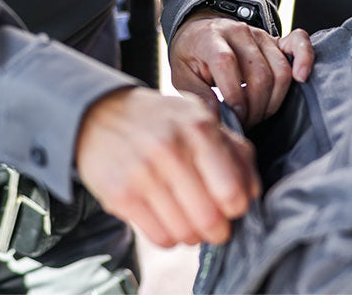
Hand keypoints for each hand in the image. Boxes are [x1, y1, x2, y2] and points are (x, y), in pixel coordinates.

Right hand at [75, 86, 260, 246]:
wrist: (98, 113)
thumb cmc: (158, 120)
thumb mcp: (198, 118)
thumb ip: (233, 150)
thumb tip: (252, 192)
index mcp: (198, 127)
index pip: (233, 192)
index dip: (236, 207)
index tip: (229, 204)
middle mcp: (170, 148)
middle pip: (210, 220)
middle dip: (216, 229)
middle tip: (211, 221)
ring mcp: (142, 172)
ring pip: (186, 234)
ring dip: (192, 234)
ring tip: (185, 216)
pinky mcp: (120, 194)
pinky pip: (161, 239)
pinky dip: (168, 235)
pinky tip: (163, 215)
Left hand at [169, 12, 312, 127]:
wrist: (201, 31)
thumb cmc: (192, 55)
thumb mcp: (181, 74)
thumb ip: (196, 95)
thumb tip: (217, 117)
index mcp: (210, 38)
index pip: (227, 63)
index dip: (234, 95)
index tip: (234, 117)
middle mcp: (239, 32)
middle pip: (260, 74)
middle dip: (255, 107)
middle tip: (244, 122)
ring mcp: (260, 34)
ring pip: (280, 70)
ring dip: (273, 100)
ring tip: (257, 113)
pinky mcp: (276, 38)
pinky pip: (299, 42)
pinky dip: (305, 59)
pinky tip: (301, 77)